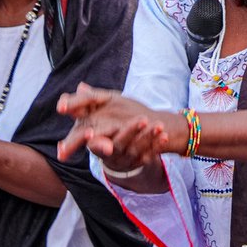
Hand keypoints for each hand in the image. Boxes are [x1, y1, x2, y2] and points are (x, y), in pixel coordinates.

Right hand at [57, 83, 178, 172]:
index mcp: (95, 142)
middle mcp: (110, 153)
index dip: (98, 141)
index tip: (99, 132)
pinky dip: (157, 144)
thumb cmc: (106, 122)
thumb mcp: (96, 112)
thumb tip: (81, 87)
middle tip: (142, 119)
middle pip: (119, 144)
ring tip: (159, 125)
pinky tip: (164, 136)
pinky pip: (150, 153)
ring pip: (136, 148)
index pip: (94, 144)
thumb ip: (87, 101)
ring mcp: (126, 157)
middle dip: (130, 132)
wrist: (125, 143)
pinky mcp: (140, 159)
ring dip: (147, 136)